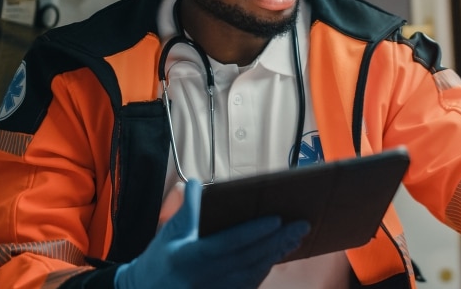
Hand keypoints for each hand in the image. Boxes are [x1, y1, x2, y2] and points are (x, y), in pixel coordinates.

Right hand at [115, 181, 309, 288]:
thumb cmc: (159, 261)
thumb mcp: (169, 234)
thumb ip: (186, 210)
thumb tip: (194, 182)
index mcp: (190, 257)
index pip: (228, 243)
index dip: (253, 232)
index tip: (276, 219)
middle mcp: (205, 277)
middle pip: (249, 259)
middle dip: (277, 241)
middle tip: (301, 225)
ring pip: (254, 272)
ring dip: (277, 254)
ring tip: (297, 236)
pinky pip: (251, 283)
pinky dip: (267, 267)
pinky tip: (280, 252)